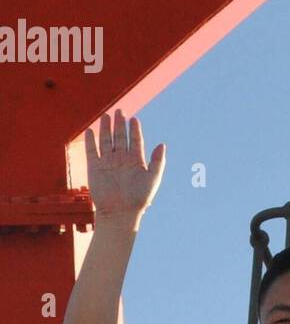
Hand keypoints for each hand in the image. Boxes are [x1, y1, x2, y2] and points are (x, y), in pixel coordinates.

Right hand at [84, 110, 165, 225]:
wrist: (120, 212)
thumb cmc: (138, 198)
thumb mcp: (152, 178)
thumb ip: (158, 162)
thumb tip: (162, 144)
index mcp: (136, 162)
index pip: (135, 141)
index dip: (135, 130)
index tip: (134, 119)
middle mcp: (122, 160)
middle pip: (120, 138)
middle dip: (120, 125)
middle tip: (120, 111)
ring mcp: (108, 162)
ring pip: (106, 141)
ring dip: (106, 128)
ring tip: (106, 116)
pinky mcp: (95, 167)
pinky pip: (92, 150)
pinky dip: (91, 140)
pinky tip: (91, 130)